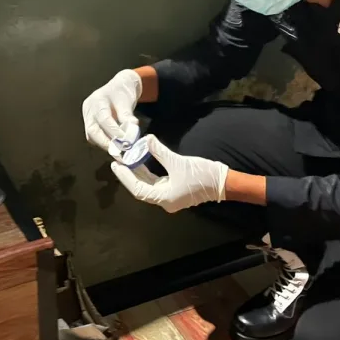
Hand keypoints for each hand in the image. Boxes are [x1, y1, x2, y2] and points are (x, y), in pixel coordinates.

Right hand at [82, 70, 141, 151]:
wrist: (120, 85)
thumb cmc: (123, 91)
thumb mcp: (127, 101)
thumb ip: (127, 116)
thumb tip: (131, 130)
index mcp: (97, 100)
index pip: (104, 118)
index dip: (113, 131)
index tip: (124, 141)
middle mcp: (89, 109)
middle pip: (92, 130)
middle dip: (104, 142)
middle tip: (118, 152)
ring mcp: (87, 116)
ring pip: (91, 135)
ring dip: (104, 144)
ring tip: (117, 152)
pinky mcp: (90, 123)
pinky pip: (93, 135)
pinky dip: (103, 141)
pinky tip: (113, 146)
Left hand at [111, 135, 228, 212]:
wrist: (223, 182)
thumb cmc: (201, 174)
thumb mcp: (178, 161)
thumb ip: (159, 151)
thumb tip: (146, 139)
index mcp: (163, 198)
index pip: (137, 188)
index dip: (125, 176)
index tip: (116, 164)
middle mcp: (164, 200)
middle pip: (141, 187)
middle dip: (130, 173)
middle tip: (118, 159)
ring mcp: (170, 196)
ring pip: (148, 184)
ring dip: (139, 172)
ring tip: (128, 159)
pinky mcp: (174, 190)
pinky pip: (156, 182)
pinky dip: (149, 172)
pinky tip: (143, 161)